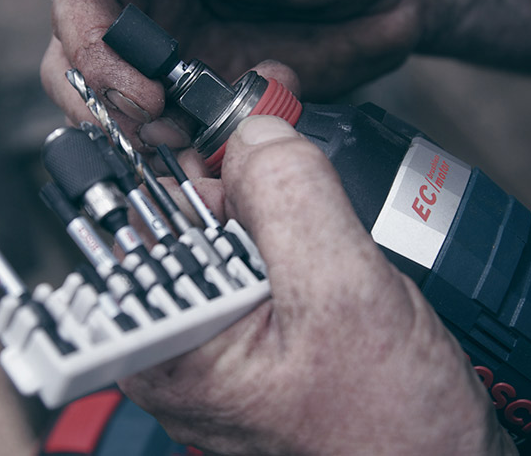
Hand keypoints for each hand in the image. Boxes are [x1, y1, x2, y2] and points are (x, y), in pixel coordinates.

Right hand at [41, 0, 447, 150]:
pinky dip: (186, 157)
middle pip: (80, 58)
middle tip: (150, 128)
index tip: (137, 89)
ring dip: (139, 138)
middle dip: (102, 103)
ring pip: (118, 105)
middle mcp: (156, 0)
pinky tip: (215, 157)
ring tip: (184, 148)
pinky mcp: (215, 97)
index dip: (93, 49)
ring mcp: (183, 53)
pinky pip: (178, 136)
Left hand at [119, 115, 517, 454]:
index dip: (169, 152)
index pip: (138, 221)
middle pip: (182, 218)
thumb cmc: (393, 434)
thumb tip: (256, 133)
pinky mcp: (261, 329)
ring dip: (263, 180)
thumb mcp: (343, 298)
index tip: (203, 108)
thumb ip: (293, 200)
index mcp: (168, 344)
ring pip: (226, 229)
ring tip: (289, 136)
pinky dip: (287, 213)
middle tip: (267, 108)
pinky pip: (260, 254)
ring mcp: (221, 338)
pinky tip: (314, 196)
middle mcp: (181, 342)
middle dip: (225, 159)